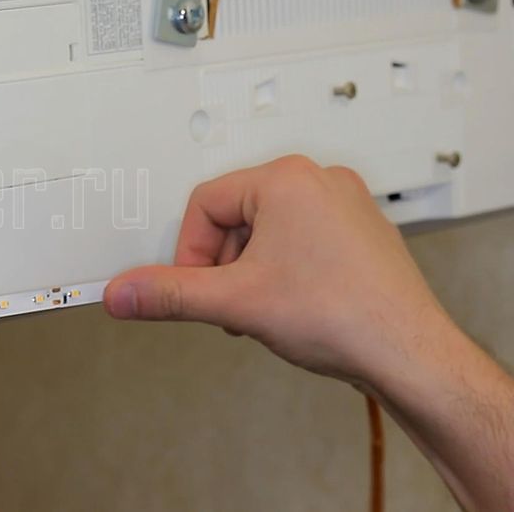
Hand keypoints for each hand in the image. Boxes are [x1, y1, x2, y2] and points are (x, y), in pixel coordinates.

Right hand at [103, 155, 451, 386]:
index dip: (190, 252)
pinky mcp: (361, 231)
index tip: (199, 289)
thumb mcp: (235, 303)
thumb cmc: (343, 315)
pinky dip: (286, 271)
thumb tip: (124, 292)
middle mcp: (319, 181)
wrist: (410, 353)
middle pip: (237, 215)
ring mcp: (346, 204)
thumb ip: (170, 295)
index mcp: (286, 180)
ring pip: (269, 229)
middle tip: (234, 303)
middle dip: (225, 264)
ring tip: (267, 309)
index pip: (205, 204)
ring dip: (253, 270)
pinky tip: (297, 306)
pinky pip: (303, 239)